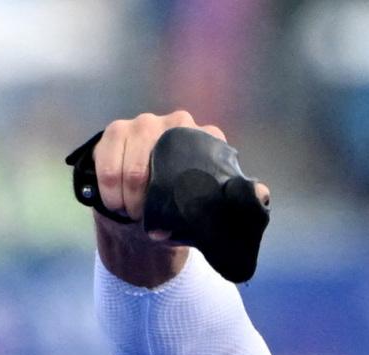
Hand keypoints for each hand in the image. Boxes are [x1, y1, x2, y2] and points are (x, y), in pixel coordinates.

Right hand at [87, 108, 269, 289]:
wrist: (145, 216)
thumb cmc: (182, 209)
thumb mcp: (212, 210)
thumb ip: (239, 202)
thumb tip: (260, 195)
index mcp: (207, 139)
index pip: (201, 156)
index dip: (186, 192)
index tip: (177, 213)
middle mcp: (178, 123)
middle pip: (161, 164)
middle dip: (149, 200)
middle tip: (146, 219)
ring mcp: (145, 123)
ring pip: (133, 168)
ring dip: (128, 199)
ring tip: (131, 214)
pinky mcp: (116, 130)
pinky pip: (108, 163)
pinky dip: (110, 190)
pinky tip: (115, 204)